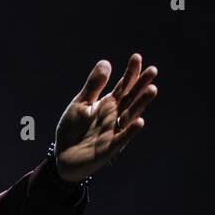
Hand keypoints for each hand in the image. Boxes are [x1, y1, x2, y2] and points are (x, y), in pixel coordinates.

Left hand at [53, 53, 157, 182]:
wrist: (62, 156)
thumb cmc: (72, 129)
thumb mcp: (80, 104)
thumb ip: (93, 86)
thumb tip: (106, 62)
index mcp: (108, 104)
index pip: (123, 86)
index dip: (130, 73)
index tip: (136, 57)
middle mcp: (115, 116)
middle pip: (131, 98)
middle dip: (141, 85)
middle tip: (153, 70)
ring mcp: (114, 131)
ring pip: (130, 116)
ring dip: (141, 104)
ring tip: (152, 89)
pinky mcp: (109, 148)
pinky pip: (122, 139)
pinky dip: (130, 131)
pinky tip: (139, 121)